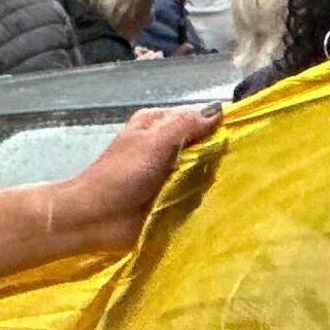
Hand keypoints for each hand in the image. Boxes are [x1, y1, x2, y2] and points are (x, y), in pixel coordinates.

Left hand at [53, 104, 219, 245]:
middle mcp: (164, 146)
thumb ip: (186, 125)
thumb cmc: (122, 174)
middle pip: (202, 145)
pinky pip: (195, 195)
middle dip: (214, 156)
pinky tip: (214, 202)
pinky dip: (202, 199)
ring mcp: (168, 174)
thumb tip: (219, 111)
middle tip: (227, 166)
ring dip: (208, 180)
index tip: (233, 138)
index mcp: (157, 124)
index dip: (215, 126)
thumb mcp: (155, 141)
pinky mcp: (170, 199)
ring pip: (201, 171)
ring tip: (221, 186)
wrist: (95, 218)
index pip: (197, 117)